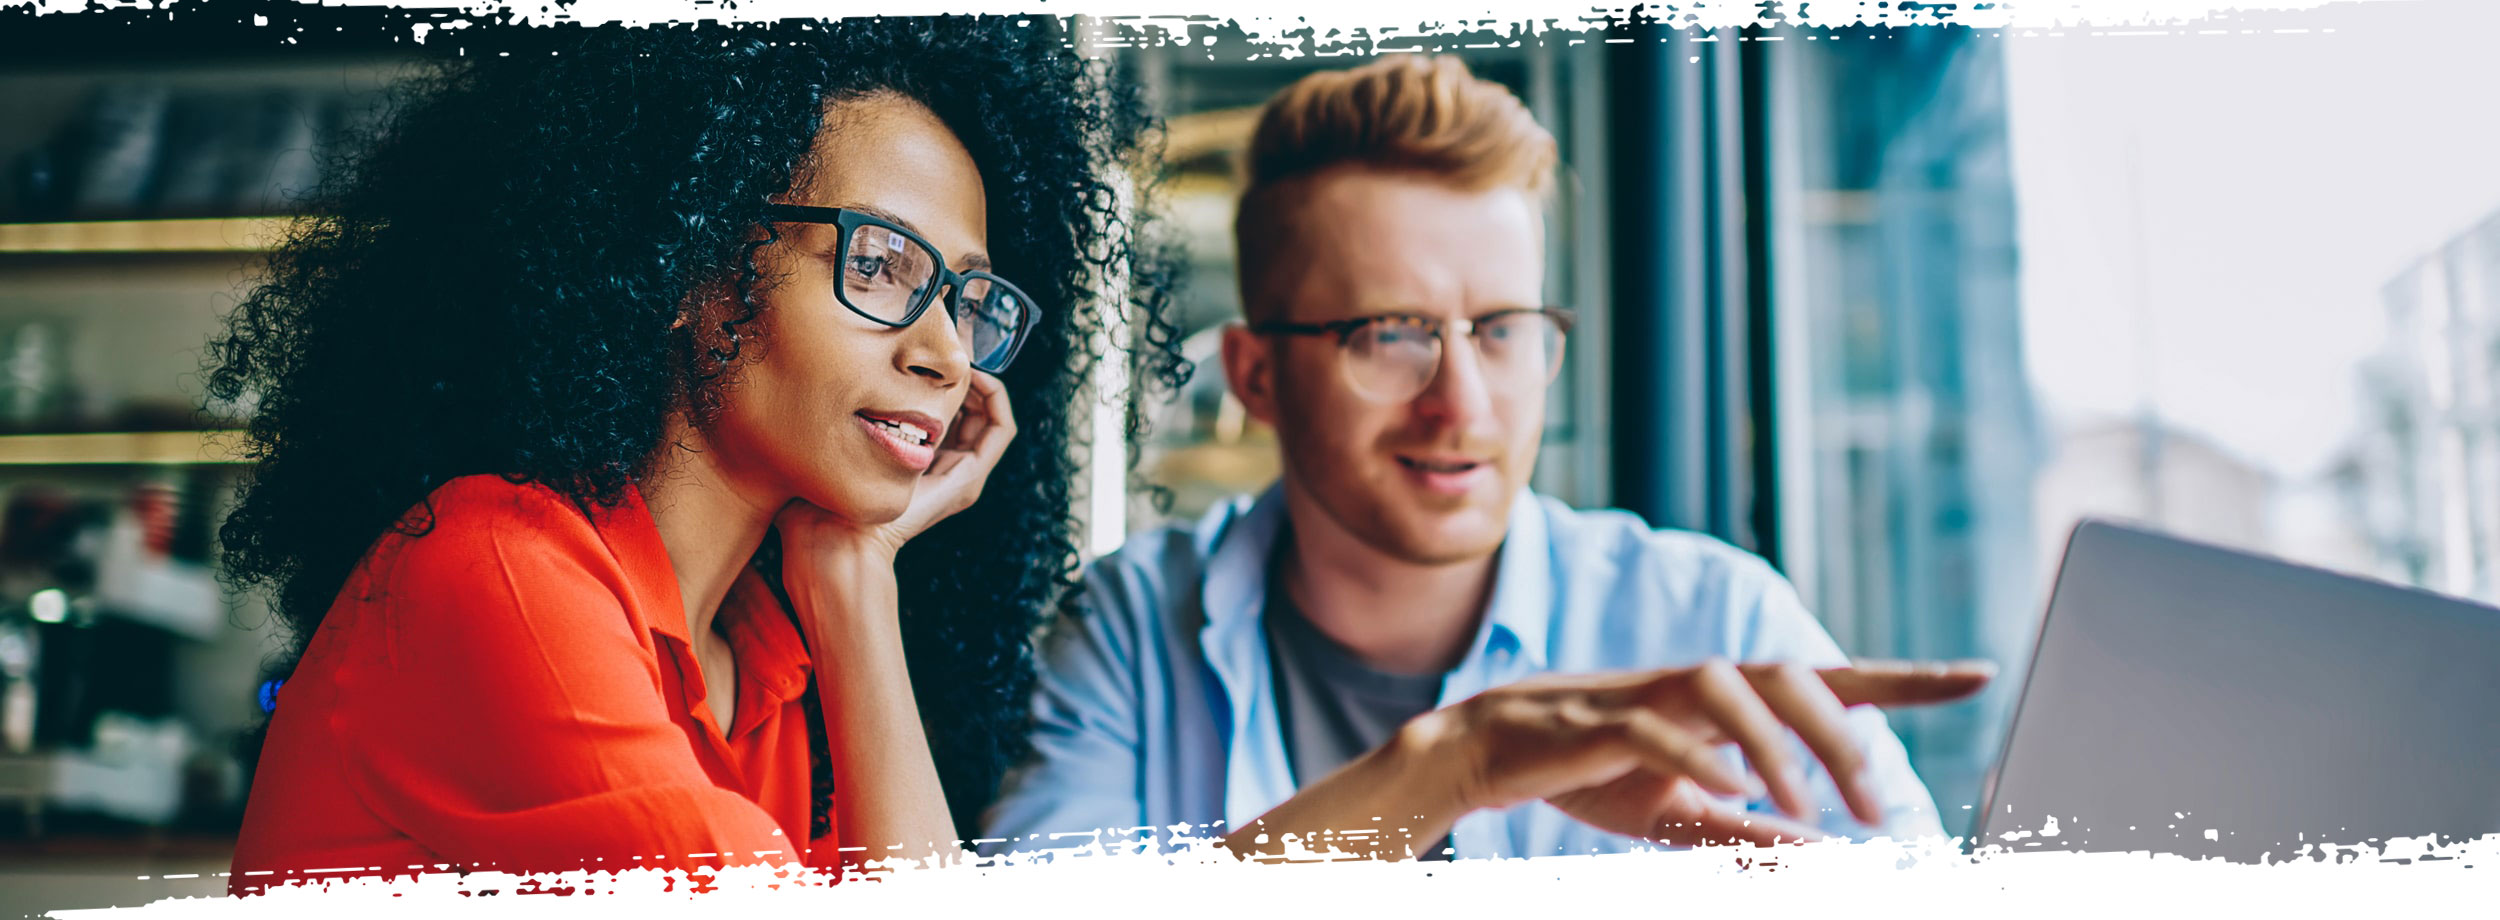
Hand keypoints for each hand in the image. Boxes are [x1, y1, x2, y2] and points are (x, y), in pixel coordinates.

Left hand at [775, 370, 1016, 563]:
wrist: (840, 535)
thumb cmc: (829, 494)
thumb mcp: (840, 442)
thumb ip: (850, 417)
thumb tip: (838, 377)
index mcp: (920, 463)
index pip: (948, 414)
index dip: (947, 380)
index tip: (927, 354)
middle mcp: (946, 469)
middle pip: (972, 412)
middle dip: (965, 376)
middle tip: (948, 348)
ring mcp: (962, 476)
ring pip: (989, 415)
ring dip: (982, 382)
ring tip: (961, 357)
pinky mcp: (970, 477)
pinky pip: (1002, 428)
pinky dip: (996, 397)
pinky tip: (974, 375)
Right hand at [1414, 659, 1992, 846]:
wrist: (1489, 752)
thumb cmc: (1592, 774)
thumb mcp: (1683, 814)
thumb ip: (1749, 832)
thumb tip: (1820, 856)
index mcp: (1729, 701)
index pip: (1831, 678)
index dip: (1905, 677)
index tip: (1979, 674)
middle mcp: (1698, 682)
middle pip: (1789, 674)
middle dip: (1843, 735)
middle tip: (1873, 808)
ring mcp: (1647, 692)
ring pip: (1730, 686)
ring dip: (1778, 745)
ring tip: (1805, 809)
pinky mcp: (1598, 720)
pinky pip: (1657, 726)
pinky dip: (1702, 757)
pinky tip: (1733, 792)